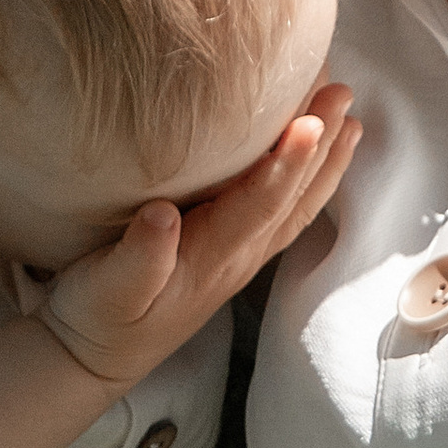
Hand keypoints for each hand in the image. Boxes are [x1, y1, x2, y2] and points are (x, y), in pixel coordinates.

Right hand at [40, 84, 357, 390]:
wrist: (98, 357)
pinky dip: (308, 177)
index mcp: (210, 258)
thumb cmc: (98, 321)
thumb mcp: (107, 294)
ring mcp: (240, 254)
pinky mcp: (231, 250)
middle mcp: (237, 254)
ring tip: (349, 114)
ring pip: (296, 203)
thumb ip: (137, 260)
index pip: (259, 205)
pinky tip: (318, 151)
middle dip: (321, 143)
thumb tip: (161, 217)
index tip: (310, 122)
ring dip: (326, 158)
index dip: (287, 163)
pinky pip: (284, 210)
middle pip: (292, 196)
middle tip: (341, 90)